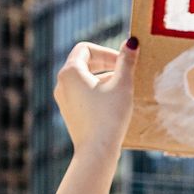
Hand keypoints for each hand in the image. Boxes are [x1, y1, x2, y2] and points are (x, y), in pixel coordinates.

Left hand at [53, 39, 137, 161]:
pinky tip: (114, 102)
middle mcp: (61, 84)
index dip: (106, 51)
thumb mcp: (122, 84)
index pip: (86, 49)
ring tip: (123, 87)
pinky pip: (82, 93)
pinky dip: (97, 90)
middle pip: (83, 62)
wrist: (96, 152)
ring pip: (83, 78)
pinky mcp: (69, 112)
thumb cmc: (109, 116)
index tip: (122, 62)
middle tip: (125, 70)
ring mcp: (63, 99)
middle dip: (105, 63)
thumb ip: (126, 61)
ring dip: (103, 77)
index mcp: (70, 72)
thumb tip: (132, 42)